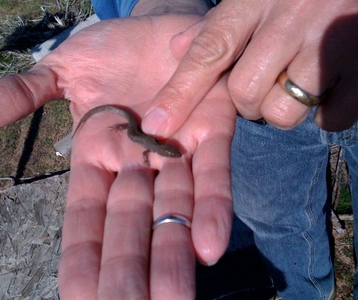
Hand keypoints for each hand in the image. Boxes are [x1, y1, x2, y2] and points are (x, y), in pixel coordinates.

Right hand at [0, 15, 234, 298]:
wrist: (163, 28)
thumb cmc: (111, 53)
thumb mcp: (61, 71)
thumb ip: (21, 94)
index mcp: (98, 154)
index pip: (86, 216)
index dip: (82, 256)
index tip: (79, 297)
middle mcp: (137, 162)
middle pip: (131, 224)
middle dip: (130, 269)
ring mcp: (177, 149)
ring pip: (173, 208)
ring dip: (172, 252)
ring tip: (173, 298)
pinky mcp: (212, 130)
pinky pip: (212, 174)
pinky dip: (211, 207)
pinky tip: (209, 247)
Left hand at [140, 0, 357, 134]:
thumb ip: (216, 24)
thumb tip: (176, 49)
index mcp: (254, 1)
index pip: (208, 52)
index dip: (180, 93)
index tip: (157, 125)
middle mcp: (289, 21)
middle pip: (244, 93)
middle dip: (247, 101)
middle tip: (263, 83)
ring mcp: (328, 43)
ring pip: (282, 111)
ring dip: (281, 109)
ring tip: (294, 85)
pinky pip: (329, 118)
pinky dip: (324, 113)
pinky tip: (326, 89)